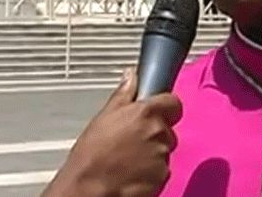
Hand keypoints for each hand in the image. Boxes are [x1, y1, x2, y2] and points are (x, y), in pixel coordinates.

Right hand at [42, 68, 182, 196]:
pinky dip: (151, 171)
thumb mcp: (103, 118)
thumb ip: (123, 95)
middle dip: (154, 132)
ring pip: (164, 149)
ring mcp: (162, 156)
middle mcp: (159, 133)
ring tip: (128, 158)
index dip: (165, 106)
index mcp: (146, 113)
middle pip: (167, 128)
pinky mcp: (163, 177)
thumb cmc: (91, 157)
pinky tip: (132, 172)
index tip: (155, 110)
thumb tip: (131, 77)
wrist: (88, 189)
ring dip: (152, 152)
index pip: (173, 102)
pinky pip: (162, 170)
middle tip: (132, 139)